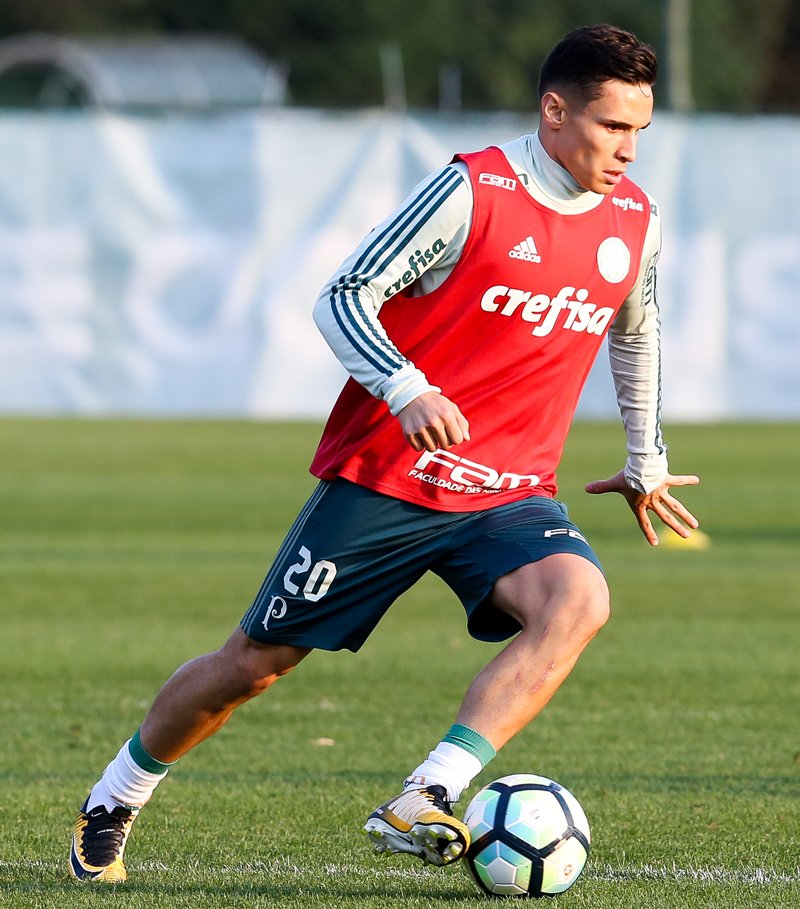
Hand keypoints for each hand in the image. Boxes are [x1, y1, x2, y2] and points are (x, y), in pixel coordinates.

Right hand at [397, 391, 469, 451]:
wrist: (411, 395)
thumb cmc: (434, 402)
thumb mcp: (451, 407)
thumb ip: (462, 423)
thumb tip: (466, 439)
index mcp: (446, 415)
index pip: (458, 440)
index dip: (455, 437)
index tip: (450, 431)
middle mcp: (433, 422)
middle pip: (446, 446)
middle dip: (444, 441)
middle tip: (439, 431)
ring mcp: (420, 428)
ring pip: (432, 449)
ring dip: (432, 443)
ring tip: (429, 432)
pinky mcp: (409, 432)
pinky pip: (419, 448)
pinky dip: (420, 443)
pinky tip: (420, 433)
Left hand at [585, 469, 699, 546]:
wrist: (640, 467)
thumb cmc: (627, 477)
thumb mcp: (614, 484)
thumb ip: (601, 487)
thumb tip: (585, 488)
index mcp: (640, 505)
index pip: (643, 522)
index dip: (648, 533)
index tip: (654, 543)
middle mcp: (652, 501)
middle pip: (666, 517)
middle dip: (676, 527)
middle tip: (686, 536)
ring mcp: (661, 492)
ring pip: (676, 506)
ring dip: (686, 515)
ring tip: (695, 525)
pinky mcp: (667, 481)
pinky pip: (678, 481)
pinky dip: (687, 479)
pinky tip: (697, 480)